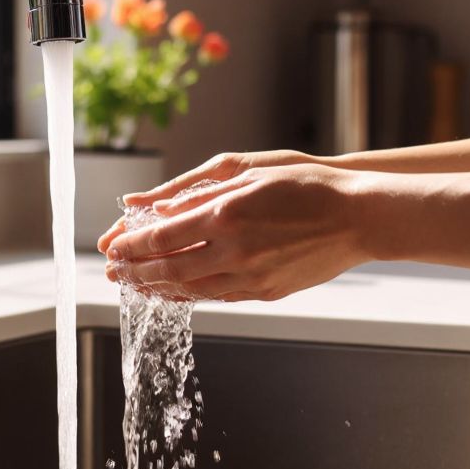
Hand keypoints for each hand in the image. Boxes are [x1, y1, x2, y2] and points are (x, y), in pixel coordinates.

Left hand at [103, 163, 371, 301]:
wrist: (359, 216)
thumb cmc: (306, 183)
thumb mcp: (247, 171)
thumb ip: (192, 190)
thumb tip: (147, 204)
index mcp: (226, 214)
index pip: (160, 238)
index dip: (129, 245)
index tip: (110, 247)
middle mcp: (234, 251)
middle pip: (168, 270)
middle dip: (134, 272)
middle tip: (112, 271)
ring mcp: (252, 277)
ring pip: (190, 290)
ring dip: (157, 288)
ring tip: (135, 284)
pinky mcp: (267, 292)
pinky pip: (218, 297)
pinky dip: (189, 295)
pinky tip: (176, 290)